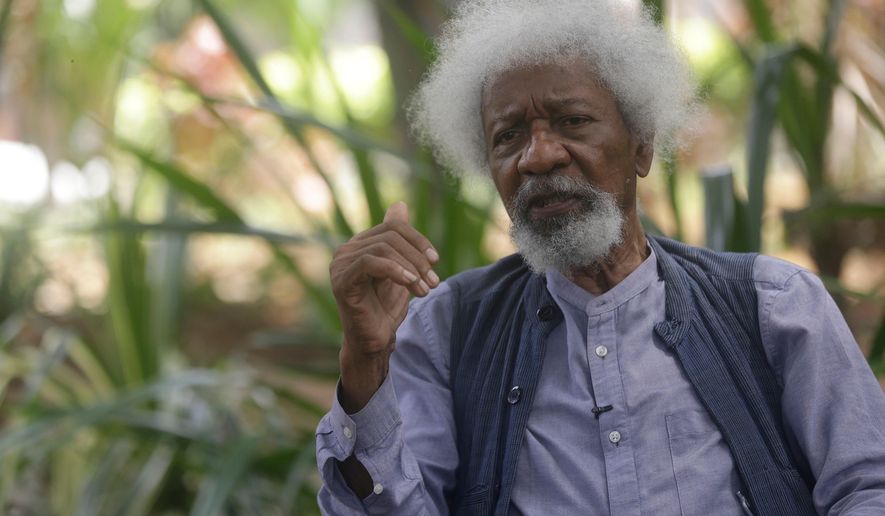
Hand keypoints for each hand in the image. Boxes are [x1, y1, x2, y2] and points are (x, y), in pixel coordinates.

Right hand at [329, 202, 438, 410]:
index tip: (436, 261)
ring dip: (411, 268)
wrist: (374, 340)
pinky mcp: (341, 280)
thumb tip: (399, 205)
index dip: (418, 240)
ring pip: (383, 248)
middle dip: (417, 257)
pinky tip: (410, 284)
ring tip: (425, 289)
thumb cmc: (386, 307)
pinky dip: (395, 270)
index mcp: (360, 244)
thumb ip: (399, 240)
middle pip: (391, 236)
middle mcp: (346, 250)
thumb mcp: (401, 268)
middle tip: (434, 282)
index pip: (394, 226)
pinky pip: (370, 262)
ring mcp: (340, 264)